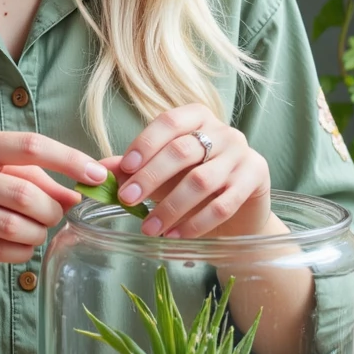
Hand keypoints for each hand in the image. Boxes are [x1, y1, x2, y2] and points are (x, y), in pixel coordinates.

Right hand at [0, 128, 105, 270]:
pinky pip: (2, 249)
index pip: (31, 145)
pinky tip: (18, 247)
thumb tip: (76, 192)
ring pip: (17, 225)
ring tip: (35, 232)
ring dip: (38, 233)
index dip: (70, 160)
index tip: (98, 175)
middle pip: (28, 193)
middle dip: (52, 209)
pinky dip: (21, 251)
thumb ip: (27, 174)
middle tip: (54, 216)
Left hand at [97, 106, 275, 239]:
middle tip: (128, 201)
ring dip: (171, 207)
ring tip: (150, 228)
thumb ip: (133, 169)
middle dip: (151, 177)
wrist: (240, 210)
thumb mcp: (162, 173)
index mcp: (197, 117)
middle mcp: (223, 131)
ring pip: (202, 180)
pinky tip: (176, 236)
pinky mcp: (256, 178)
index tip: (124, 169)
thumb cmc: (194, 184)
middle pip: (183, 150)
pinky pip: (223, 204)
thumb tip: (97, 170)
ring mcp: (242, 153)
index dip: (145, 143)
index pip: (169, 122)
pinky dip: (196, 223)